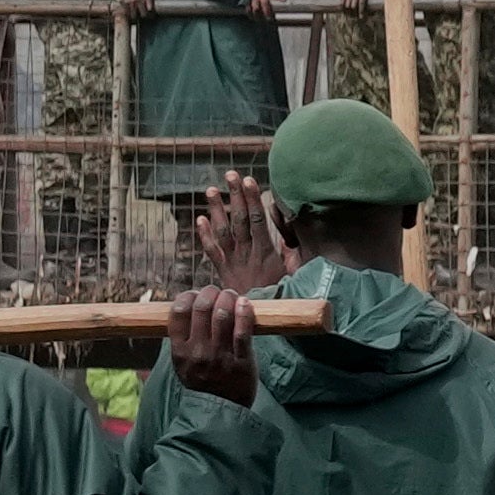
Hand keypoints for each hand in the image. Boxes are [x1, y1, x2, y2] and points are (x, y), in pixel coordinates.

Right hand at [154, 280, 262, 406]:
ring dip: (228, 298)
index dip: (188, 296)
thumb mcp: (182, 363)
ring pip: (223, 315)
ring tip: (231, 296)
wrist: (220, 412)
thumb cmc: (202, 383)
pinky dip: (244, 312)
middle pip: (202, 308)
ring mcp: (220, 357)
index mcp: (180, 351)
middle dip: (211, 292)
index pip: (179, 312)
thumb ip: (182, 338)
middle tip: (217, 292)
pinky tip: (244, 303)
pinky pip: (243, 331)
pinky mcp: (242, 361)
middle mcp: (198, 352)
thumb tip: (189, 305)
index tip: (195, 294)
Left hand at [176, 172, 286, 291]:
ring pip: (222, 231)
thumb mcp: (295, 271)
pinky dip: (204, 235)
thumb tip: (288, 222)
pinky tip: (200, 219)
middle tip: (230, 175)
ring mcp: (232, 262)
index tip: (249, 181)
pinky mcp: (223, 271)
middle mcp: (246, 254)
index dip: (252, 200)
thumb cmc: (283, 294)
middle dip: (235, 196)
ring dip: (216, 210)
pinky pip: (211, 251)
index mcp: (265, 253)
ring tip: (211, 190)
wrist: (261, 318)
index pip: (257, 220)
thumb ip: (292, 247)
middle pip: (238, 220)